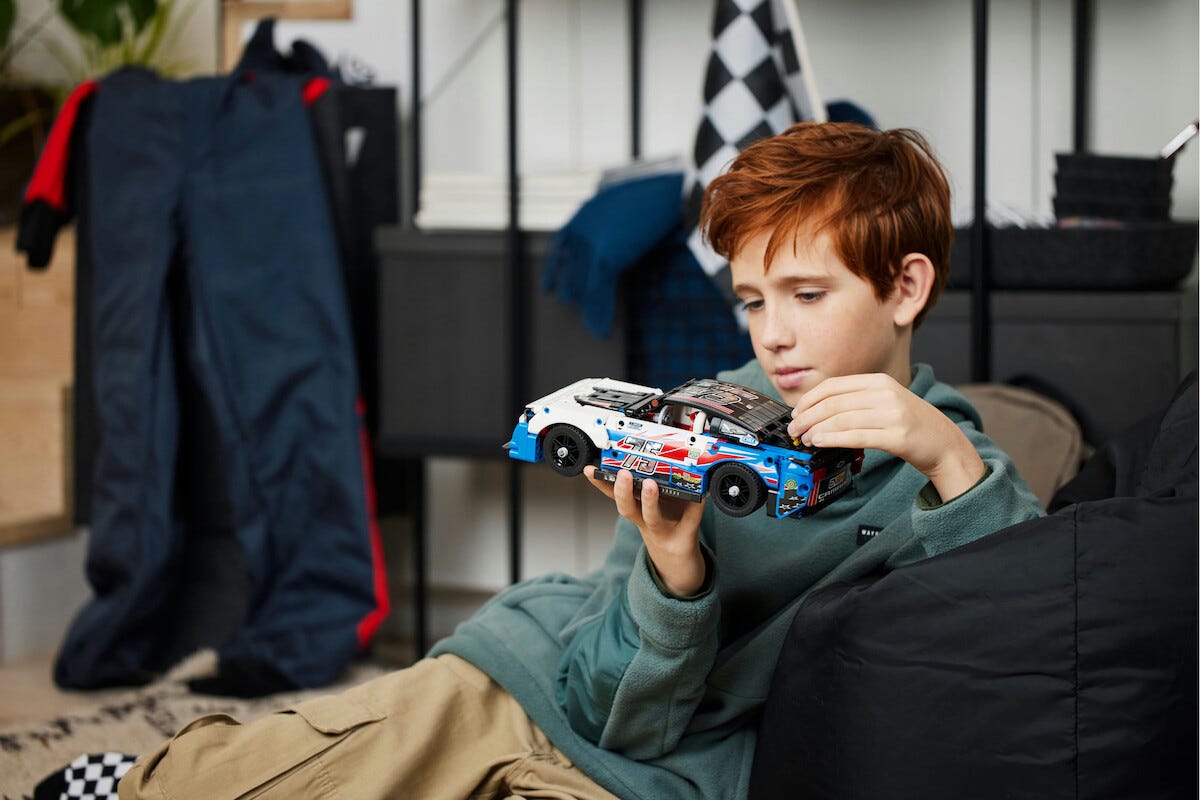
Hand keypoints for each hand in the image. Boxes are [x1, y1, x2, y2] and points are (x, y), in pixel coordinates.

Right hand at [585, 467, 706, 595]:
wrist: (680, 568)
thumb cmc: (667, 532)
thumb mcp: (653, 512)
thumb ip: (649, 491)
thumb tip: (650, 460)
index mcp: (637, 514)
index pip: (615, 497)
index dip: (602, 484)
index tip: (591, 470)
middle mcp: (646, 525)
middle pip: (628, 509)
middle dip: (622, 491)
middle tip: (621, 474)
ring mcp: (664, 534)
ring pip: (653, 519)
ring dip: (650, 502)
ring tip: (650, 485)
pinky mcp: (685, 541)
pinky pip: (692, 521)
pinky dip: (697, 507)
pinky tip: (701, 494)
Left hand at [787, 373, 985, 501]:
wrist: (945, 443)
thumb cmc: (910, 425)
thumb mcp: (885, 402)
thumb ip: (857, 401)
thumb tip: (817, 410)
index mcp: (879, 382)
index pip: (834, 386)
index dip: (809, 399)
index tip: (796, 412)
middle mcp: (885, 394)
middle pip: (833, 403)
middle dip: (807, 417)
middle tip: (793, 430)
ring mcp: (893, 415)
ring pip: (841, 420)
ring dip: (816, 429)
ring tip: (803, 439)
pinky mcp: (897, 437)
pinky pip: (856, 437)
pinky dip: (832, 439)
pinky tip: (819, 442)